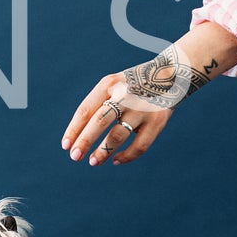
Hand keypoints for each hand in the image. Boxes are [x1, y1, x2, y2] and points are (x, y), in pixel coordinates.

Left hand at [61, 74, 175, 166]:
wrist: (171, 75)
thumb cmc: (133, 86)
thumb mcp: (113, 86)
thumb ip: (98, 106)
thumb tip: (79, 137)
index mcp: (109, 85)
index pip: (86, 109)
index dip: (74, 129)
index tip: (65, 146)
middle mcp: (125, 95)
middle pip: (100, 121)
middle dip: (85, 141)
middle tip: (74, 156)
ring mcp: (142, 108)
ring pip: (118, 135)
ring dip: (103, 151)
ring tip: (93, 161)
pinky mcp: (157, 121)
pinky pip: (140, 145)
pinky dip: (127, 156)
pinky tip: (116, 160)